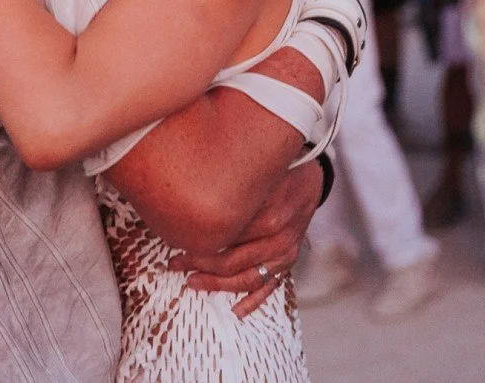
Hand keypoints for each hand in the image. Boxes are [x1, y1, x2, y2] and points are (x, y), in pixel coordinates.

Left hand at [168, 160, 321, 318]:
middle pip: (231, 261)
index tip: (174, 239)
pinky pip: (270, 287)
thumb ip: (231, 189)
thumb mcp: (257, 174)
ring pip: (247, 279)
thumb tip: (190, 193)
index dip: (197, 241)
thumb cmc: (278, 172)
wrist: (310, 179)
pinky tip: (236, 311)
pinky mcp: (288, 262)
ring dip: (217, 285)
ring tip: (192, 283)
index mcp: (269, 216)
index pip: (225, 237)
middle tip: (174, 262)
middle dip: (198, 263)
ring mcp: (284, 254)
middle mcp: (277, 240)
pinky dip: (253, 301)